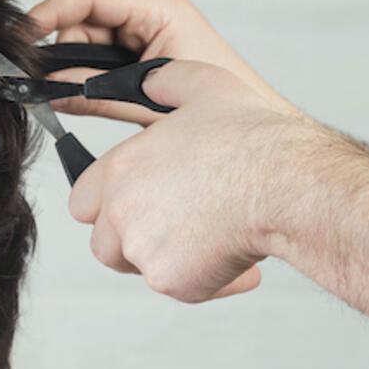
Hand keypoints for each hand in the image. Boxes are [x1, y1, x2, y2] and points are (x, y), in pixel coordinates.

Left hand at [27, 0, 338, 301]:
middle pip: (102, 243)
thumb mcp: (205, 87)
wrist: (287, 184)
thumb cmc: (253, 137)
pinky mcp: (171, 281)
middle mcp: (121, 210)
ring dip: (162, 261)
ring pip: (136, 268)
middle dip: (129, 242)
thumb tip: (149, 80)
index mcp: (121, 168)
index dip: (108, 206)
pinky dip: (205, 282)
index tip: (138, 205)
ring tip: (204, 244)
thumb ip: (166, 82)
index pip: (82, 200)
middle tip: (171, 231)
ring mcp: (142, 248)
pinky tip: (240, 265)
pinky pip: (179, 288)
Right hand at [28, 0, 299, 123]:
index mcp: (160, 10)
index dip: (52, 11)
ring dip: (72, 70)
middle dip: (60, 51)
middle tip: (41, 82)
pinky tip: (80, 99)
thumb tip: (51, 90)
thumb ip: (95, 93)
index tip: (23, 33)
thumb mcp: (146, 103)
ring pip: (85, 44)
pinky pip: (96, 62)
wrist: (252, 143)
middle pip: (83, 20)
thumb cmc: (218, 114)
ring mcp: (144, 36)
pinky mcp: (140, 59)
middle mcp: (150, 16)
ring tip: (68, 97)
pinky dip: (83, 80)